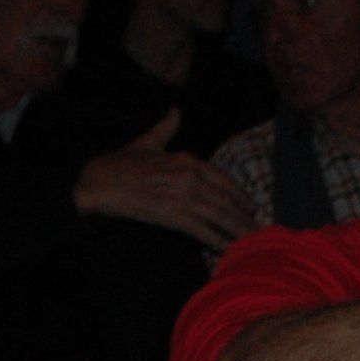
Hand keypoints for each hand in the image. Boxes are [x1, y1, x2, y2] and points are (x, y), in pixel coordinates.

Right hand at [75, 110, 254, 250]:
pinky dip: (218, 241)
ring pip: (221, 216)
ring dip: (238, 231)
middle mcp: (191, 178)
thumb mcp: (148, 142)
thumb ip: (166, 128)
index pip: (224, 179)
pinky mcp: (175, 216)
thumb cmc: (122, 163)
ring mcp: (184, 198)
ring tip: (253, 241)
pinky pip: (204, 231)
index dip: (240, 194)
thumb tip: (176, 111)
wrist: (101, 182)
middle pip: (227, 201)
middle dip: (244, 217)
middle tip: (258, 228)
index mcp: (188, 160)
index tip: (250, 205)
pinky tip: (229, 250)